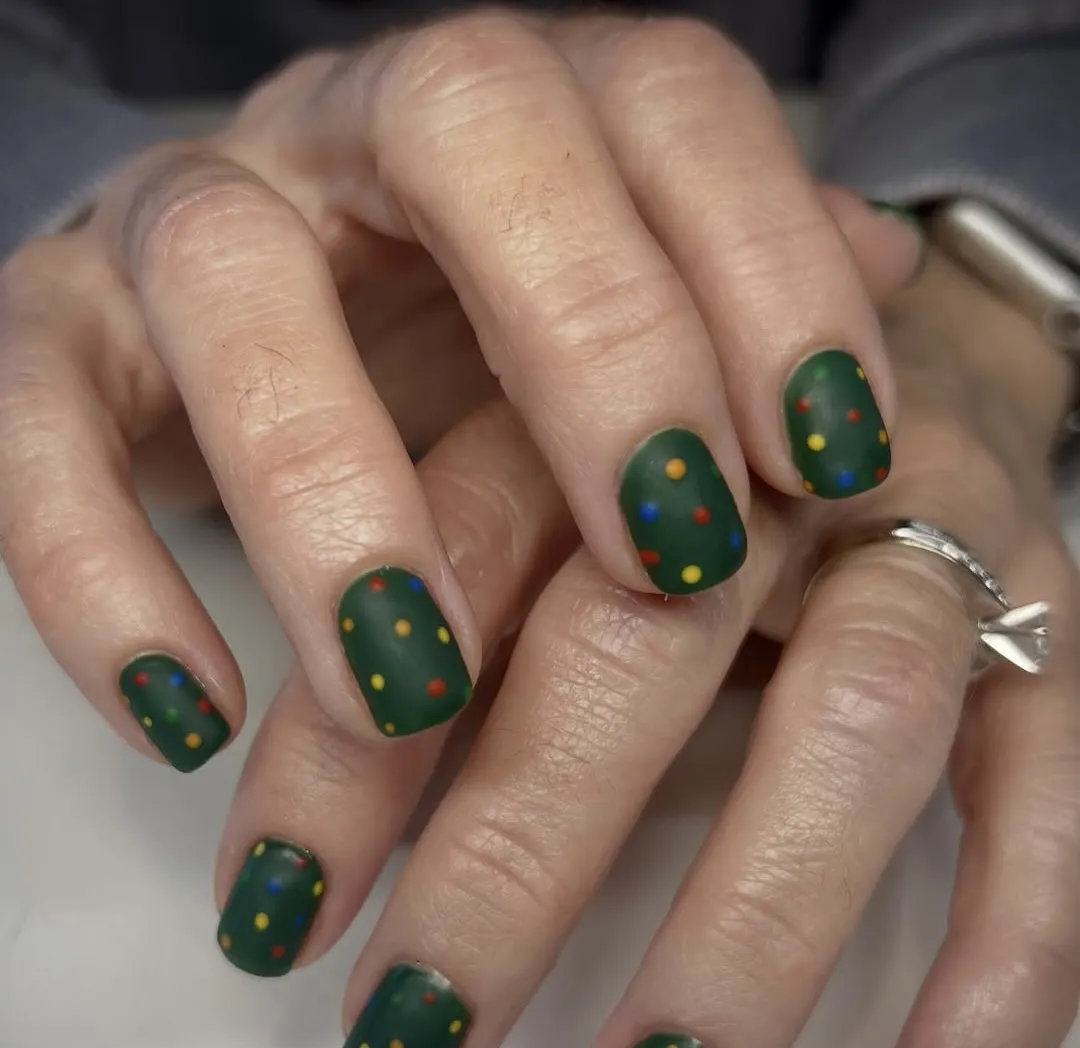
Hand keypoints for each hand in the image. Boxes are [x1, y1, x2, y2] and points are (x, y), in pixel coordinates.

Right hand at [0, 10, 922, 768]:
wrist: (274, 334)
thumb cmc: (474, 355)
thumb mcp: (621, 339)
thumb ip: (741, 302)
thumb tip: (881, 272)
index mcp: (527, 119)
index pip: (665, 100)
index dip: (764, 262)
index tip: (831, 459)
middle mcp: (350, 132)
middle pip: (467, 120)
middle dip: (589, 337)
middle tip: (670, 556)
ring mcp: (186, 224)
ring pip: (231, 283)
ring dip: (330, 491)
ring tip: (412, 688)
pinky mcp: (47, 341)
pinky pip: (32, 427)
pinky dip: (96, 575)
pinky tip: (193, 720)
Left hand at [212, 246, 1078, 1047]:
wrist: (909, 330)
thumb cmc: (666, 440)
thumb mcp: (523, 478)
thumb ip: (422, 620)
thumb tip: (307, 852)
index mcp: (603, 397)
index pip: (451, 554)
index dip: (349, 744)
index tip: (271, 916)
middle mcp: (768, 453)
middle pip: (639, 646)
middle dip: (516, 861)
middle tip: (408, 1043)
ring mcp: (930, 533)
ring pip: (853, 725)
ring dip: (748, 937)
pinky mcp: (1058, 620)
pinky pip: (1052, 790)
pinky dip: (1008, 954)